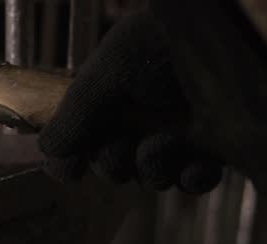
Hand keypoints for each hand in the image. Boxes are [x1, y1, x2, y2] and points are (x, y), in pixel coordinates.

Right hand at [40, 12, 223, 192]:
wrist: (219, 39)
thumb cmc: (160, 44)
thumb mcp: (106, 73)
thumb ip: (74, 115)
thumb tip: (47, 150)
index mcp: (111, 102)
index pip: (81, 144)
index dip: (74, 161)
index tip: (71, 169)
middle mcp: (140, 120)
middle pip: (113, 167)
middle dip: (112, 164)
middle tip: (120, 147)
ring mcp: (177, 135)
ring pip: (152, 178)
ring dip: (151, 169)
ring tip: (163, 144)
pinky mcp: (213, 147)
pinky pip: (195, 181)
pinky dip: (192, 179)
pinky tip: (195, 165)